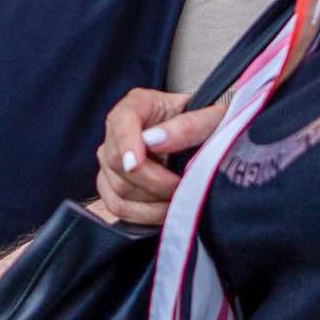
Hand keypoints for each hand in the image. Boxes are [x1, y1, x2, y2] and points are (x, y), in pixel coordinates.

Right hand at [94, 89, 219, 227]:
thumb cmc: (204, 125)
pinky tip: (167, 209)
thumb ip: (190, 125)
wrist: (200, 139)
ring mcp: (109, 160)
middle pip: (118, 163)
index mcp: (137, 105)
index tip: (135, 164)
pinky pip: (118, 207)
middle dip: (154, 181)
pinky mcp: (110, 185)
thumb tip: (157, 140)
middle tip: (184, 186)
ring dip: (153, 201)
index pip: (121, 121)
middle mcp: (116, 130)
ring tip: (180, 198)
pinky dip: (144, 214)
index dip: (126, 144)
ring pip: (119, 189)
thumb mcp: (210, 118)